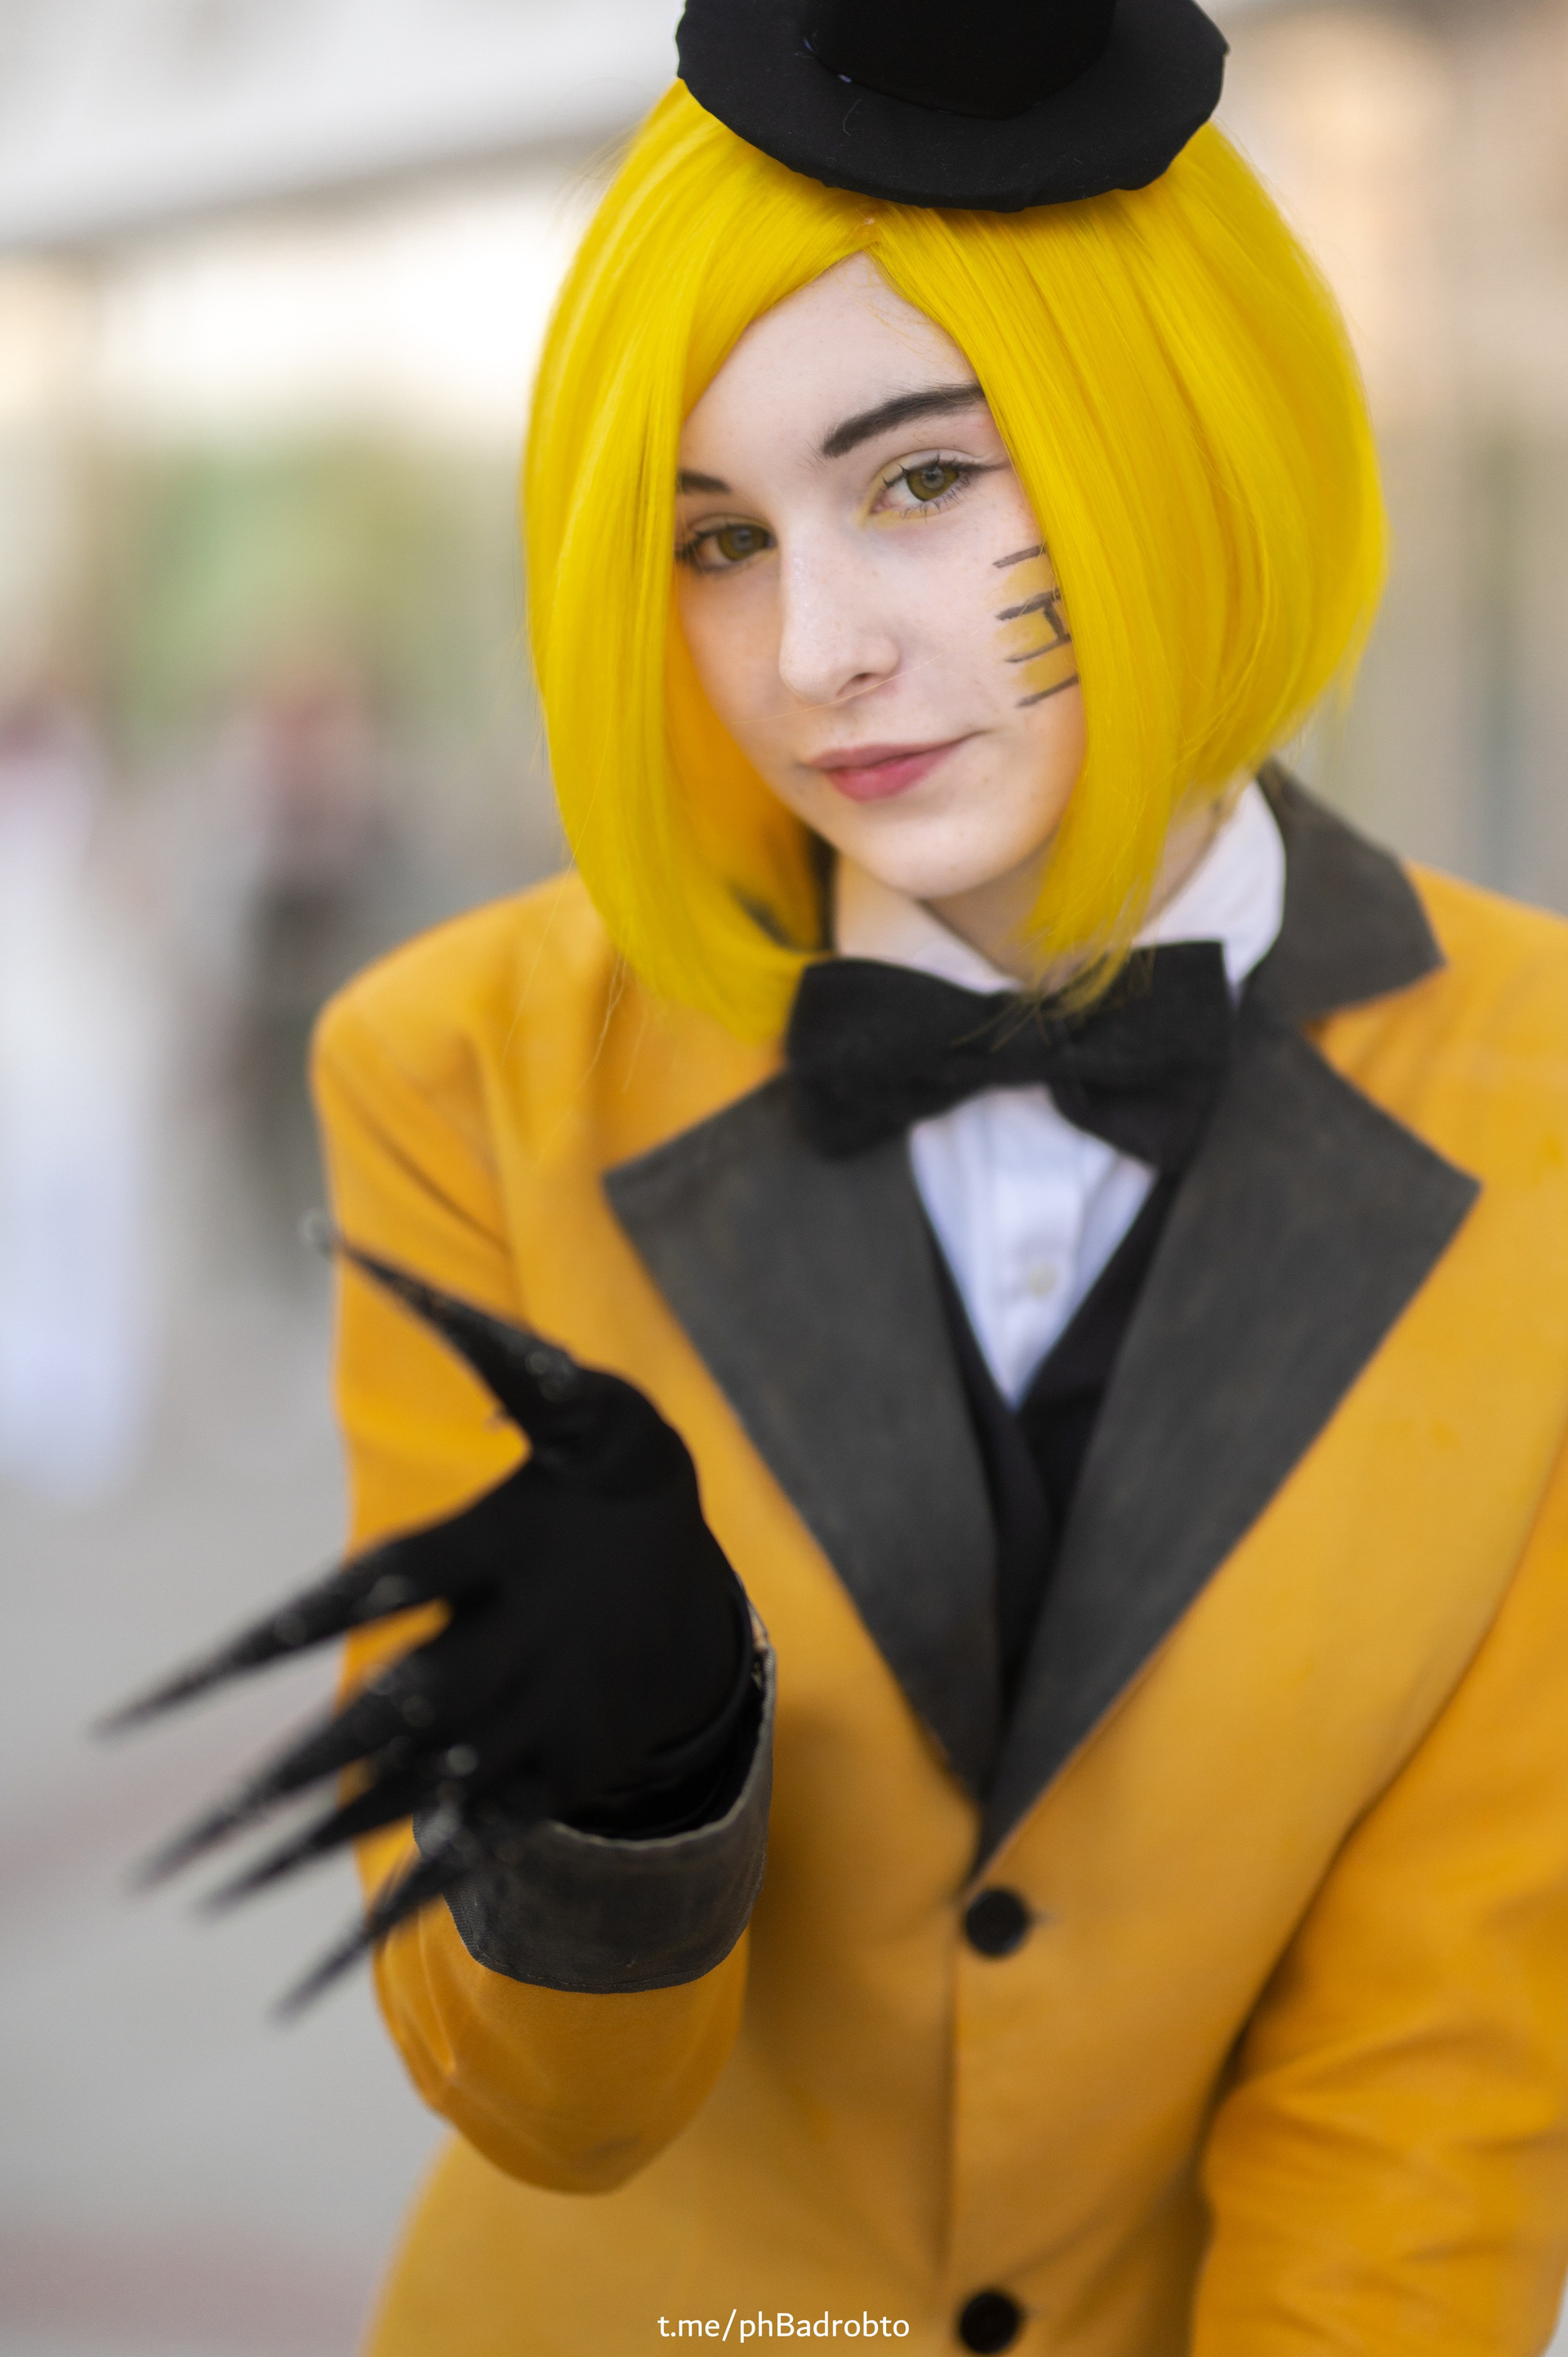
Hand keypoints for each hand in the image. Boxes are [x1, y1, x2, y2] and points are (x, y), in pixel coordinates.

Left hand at [102, 1235, 752, 2007]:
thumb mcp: (569, 1390)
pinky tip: (299, 1986)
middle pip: (374, 1729)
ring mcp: (535, 1729)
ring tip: (194, 1895)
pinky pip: (463, 1860)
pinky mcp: (549, 1783)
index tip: (162, 1698)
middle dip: (269, 1792)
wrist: (720, 1602)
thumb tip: (326, 1241)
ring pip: (405, 1804)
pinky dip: (386, 1927)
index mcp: (499, 1554)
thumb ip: (467, 1327)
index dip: (256, 1649)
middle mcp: (512, 1651)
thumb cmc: (623, 1478)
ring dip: (296, 1858)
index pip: (354, 1600)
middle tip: (165, 1858)